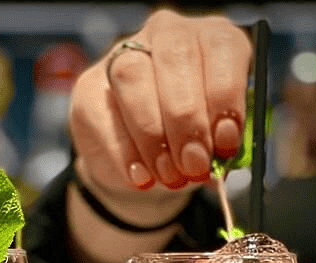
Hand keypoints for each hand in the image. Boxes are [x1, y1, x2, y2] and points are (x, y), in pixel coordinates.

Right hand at [70, 9, 252, 194]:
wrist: (141, 162)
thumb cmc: (188, 142)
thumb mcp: (215, 141)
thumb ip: (222, 144)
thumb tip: (222, 163)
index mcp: (211, 38)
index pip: (221, 48)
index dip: (225, 97)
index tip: (225, 143)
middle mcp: (168, 34)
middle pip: (176, 58)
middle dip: (187, 120)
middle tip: (194, 165)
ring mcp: (123, 55)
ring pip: (134, 79)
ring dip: (154, 137)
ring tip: (169, 176)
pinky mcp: (90, 88)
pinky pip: (105, 115)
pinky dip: (126, 154)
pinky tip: (141, 177)